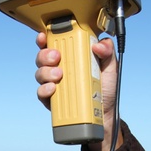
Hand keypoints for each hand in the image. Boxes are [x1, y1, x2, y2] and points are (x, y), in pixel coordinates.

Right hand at [35, 32, 119, 150]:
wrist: (104, 114)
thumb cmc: (105, 89)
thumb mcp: (110, 67)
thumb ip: (108, 51)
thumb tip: (98, 45)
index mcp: (71, 57)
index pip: (53, 44)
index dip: (45, 38)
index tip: (44, 37)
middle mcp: (59, 68)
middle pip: (42, 57)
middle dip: (45, 54)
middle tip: (57, 57)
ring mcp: (54, 84)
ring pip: (40, 73)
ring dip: (45, 72)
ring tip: (58, 75)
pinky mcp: (51, 99)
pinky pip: (41, 92)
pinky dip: (44, 89)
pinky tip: (52, 88)